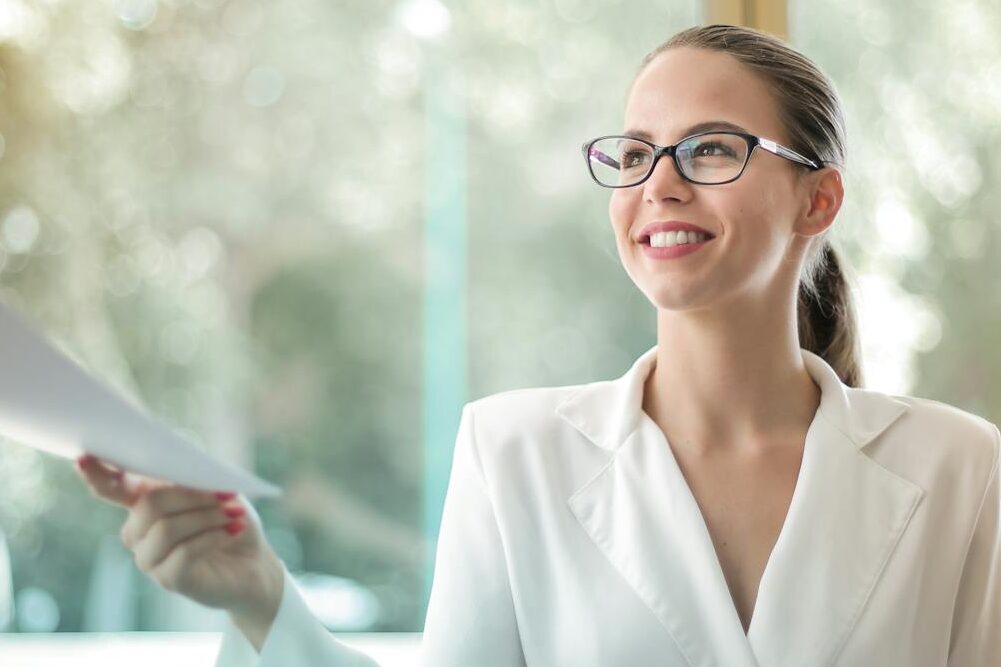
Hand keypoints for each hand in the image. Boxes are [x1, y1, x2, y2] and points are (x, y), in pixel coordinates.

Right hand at [75, 454, 283, 649]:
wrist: (254, 564)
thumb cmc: (230, 521)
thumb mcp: (219, 491)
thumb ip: (195, 478)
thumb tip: (182, 467)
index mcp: (144, 503)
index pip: (112, 488)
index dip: (97, 474)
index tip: (84, 458)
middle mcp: (138, 531)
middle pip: (149, 505)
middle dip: (192, 496)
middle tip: (228, 495)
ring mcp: (149, 558)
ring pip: (167, 529)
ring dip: (207, 517)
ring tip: (234, 514)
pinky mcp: (168, 579)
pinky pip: (184, 553)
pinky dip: (213, 537)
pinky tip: (232, 530)